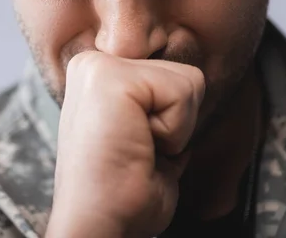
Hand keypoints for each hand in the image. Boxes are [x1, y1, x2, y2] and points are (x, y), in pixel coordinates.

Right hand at [46, 51, 204, 237]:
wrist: (100, 225)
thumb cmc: (123, 191)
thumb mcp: (147, 131)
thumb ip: (161, 100)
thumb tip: (192, 86)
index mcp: (99, 75)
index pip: (171, 71)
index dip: (172, 117)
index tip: (139, 144)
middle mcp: (93, 63)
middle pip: (183, 73)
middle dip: (176, 120)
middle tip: (139, 148)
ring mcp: (98, 67)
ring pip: (188, 80)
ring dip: (176, 127)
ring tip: (138, 146)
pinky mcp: (110, 78)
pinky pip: (182, 92)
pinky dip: (174, 131)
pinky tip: (138, 145)